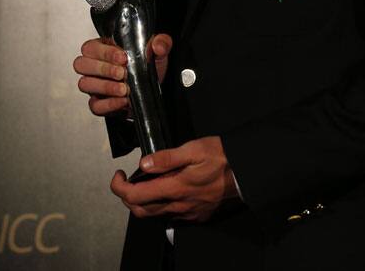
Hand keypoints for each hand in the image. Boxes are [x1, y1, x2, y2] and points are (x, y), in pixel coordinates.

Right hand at [73, 33, 172, 116]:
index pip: (91, 47)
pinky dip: (109, 104)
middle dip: (102, 69)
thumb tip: (157, 45)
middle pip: (81, 64)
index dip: (104, 52)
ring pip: (84, 84)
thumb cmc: (149, 67)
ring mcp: (94, 86)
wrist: (154, 91)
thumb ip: (161, 43)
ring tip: (124, 89)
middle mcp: (94, 66)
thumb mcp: (158, 52)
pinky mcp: (99, 103)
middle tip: (122, 73)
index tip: (123, 57)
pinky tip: (123, 101)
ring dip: (105, 87)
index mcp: (104, 48)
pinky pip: (95, 106)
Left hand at [110, 136, 238, 221]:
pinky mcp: (197, 215)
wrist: (245, 171)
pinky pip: (171, 216)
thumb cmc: (221, 157)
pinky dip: (160, 206)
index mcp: (175, 187)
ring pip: (155, 215)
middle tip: (127, 180)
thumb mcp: (193, 148)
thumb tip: (143, 164)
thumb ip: (167, 157)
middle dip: (127, 197)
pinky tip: (166, 191)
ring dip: (143, 203)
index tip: (118, 175)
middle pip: (141, 210)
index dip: (119, 187)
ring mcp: (188, 212)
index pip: (135, 196)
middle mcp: (179, 205)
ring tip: (145, 184)